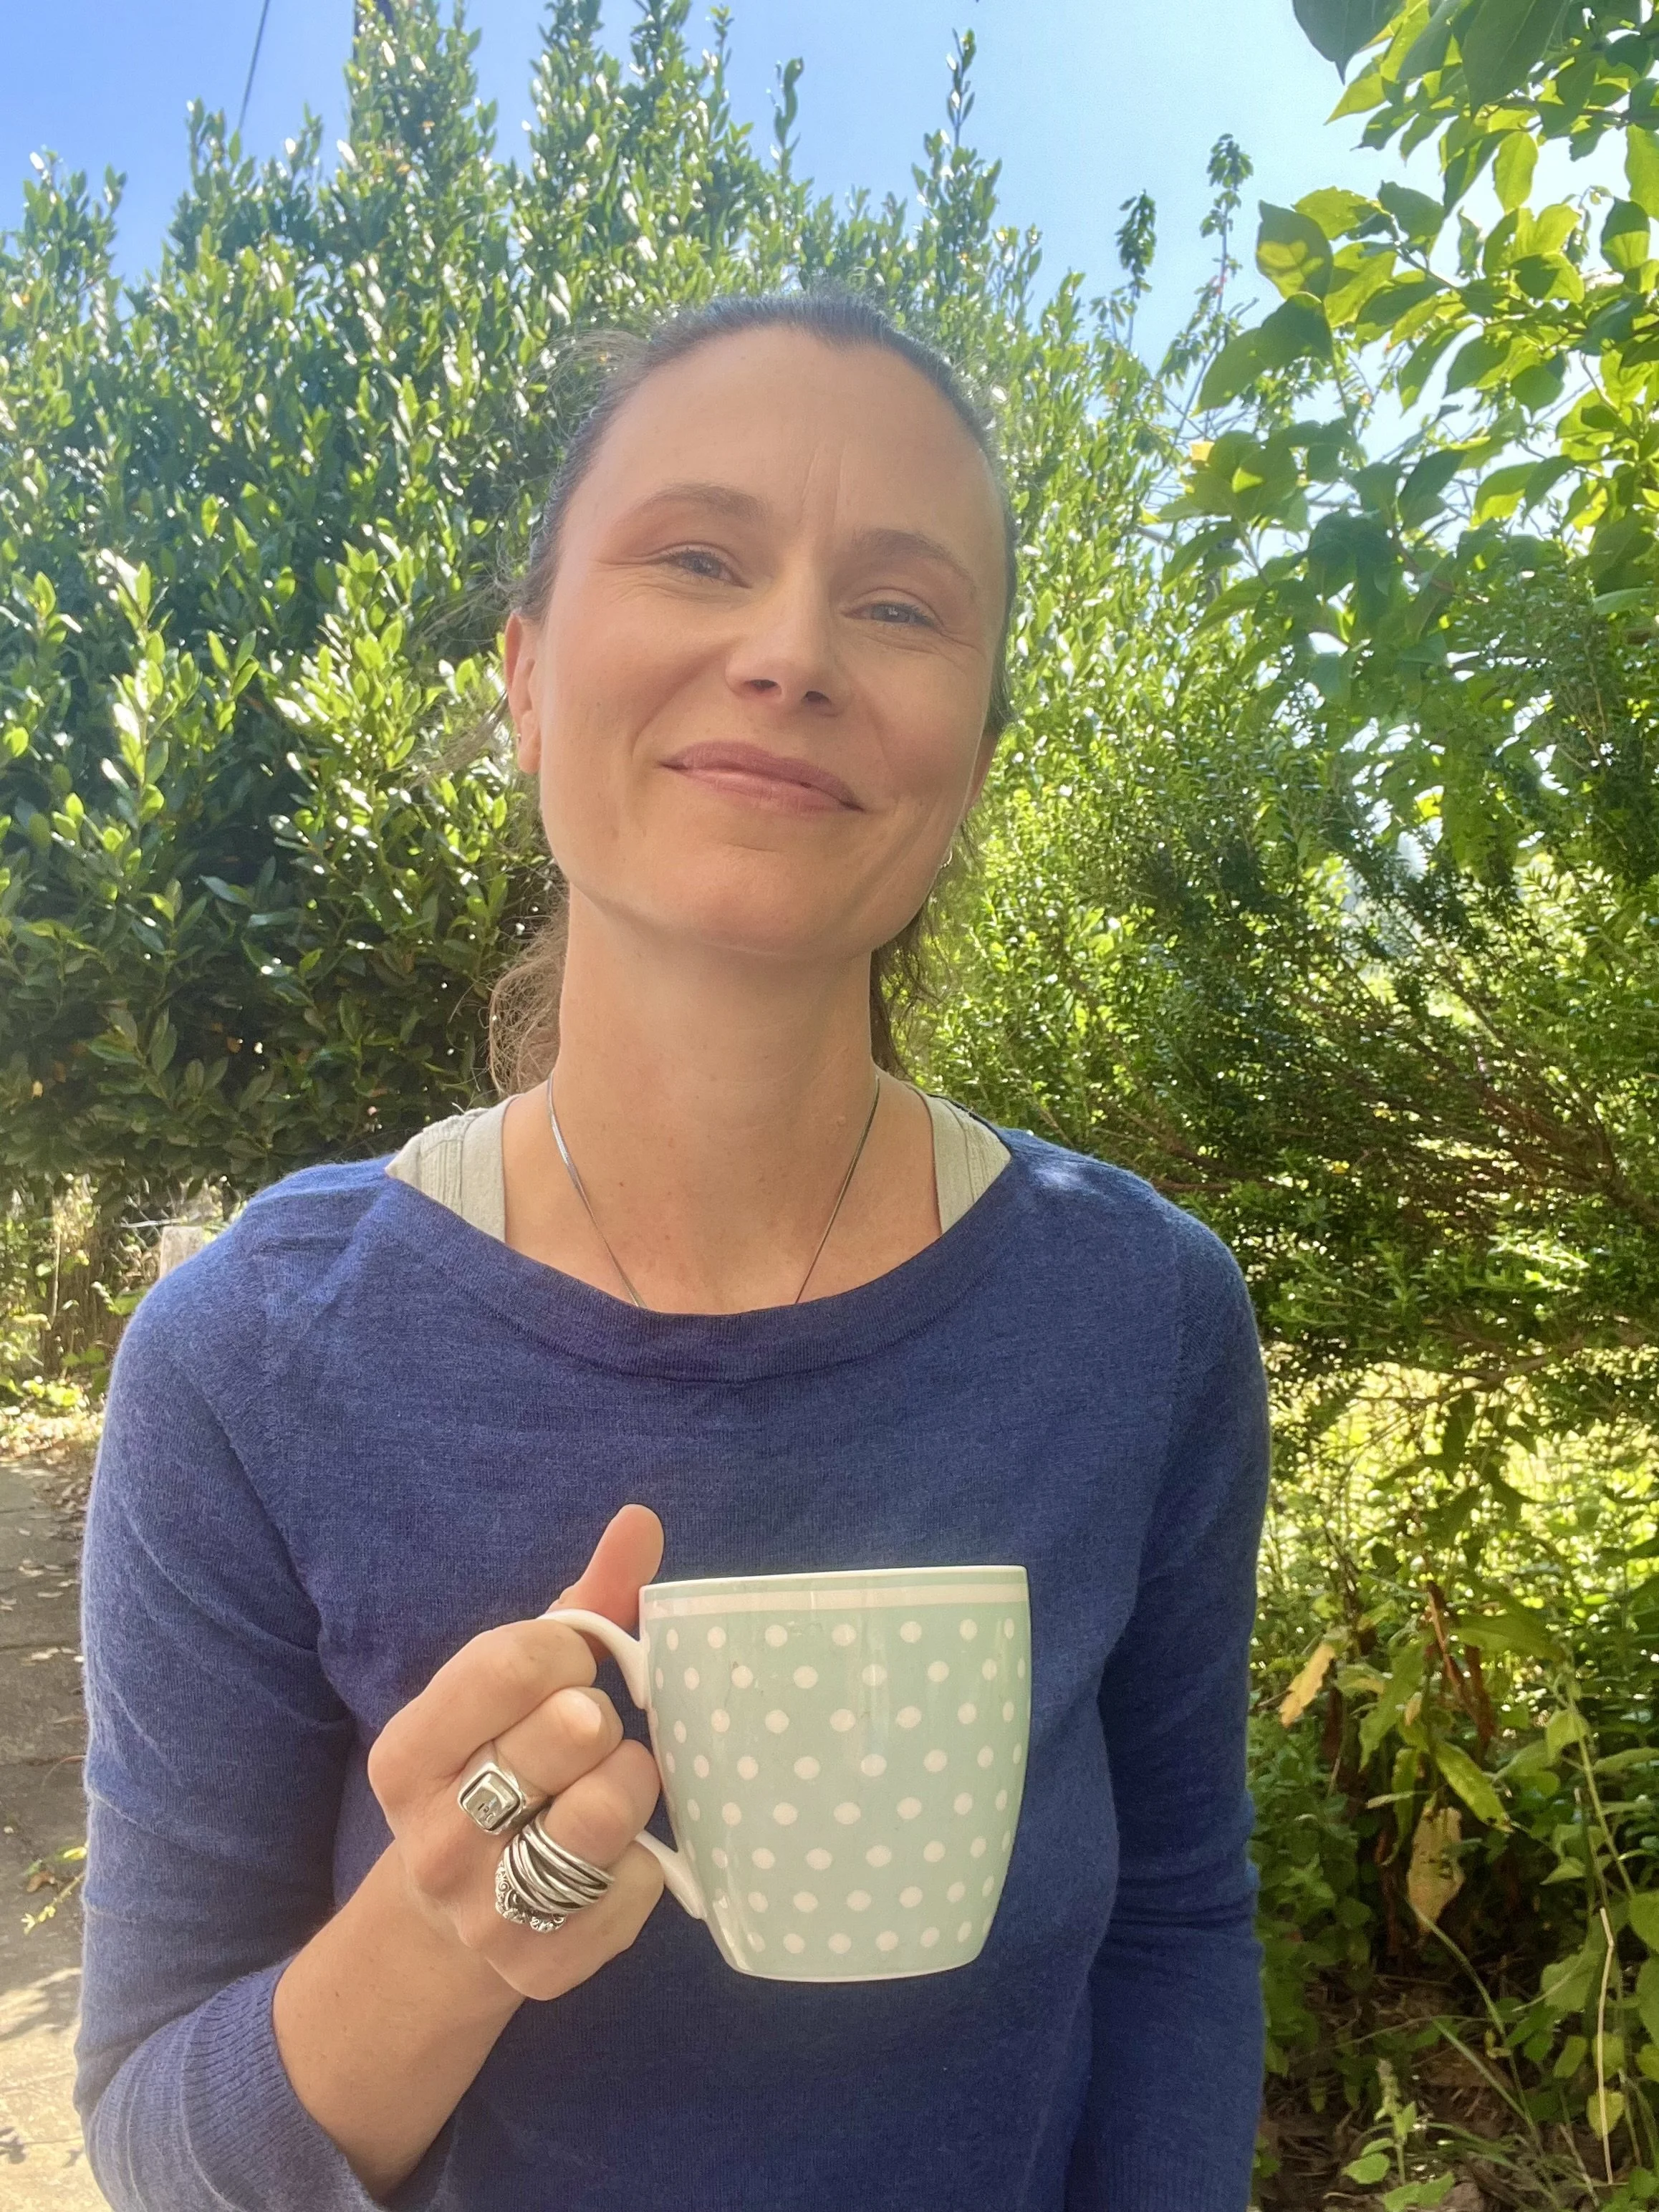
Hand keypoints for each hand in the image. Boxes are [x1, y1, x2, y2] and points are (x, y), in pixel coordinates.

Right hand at [367, 1503, 666, 2001]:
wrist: (450, 1925)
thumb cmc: (500, 1766)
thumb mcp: (517, 1687)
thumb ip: (583, 1604)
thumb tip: (642, 1520)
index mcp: (409, 1752)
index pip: (511, 1662)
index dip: (569, 1649)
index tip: (574, 1663)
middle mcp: (433, 1836)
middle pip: (568, 1731)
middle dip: (600, 1718)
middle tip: (593, 1730)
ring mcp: (483, 1912)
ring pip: (603, 1816)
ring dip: (632, 1786)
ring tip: (614, 1785)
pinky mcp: (541, 1971)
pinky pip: (637, 1888)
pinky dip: (646, 1865)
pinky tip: (615, 1860)